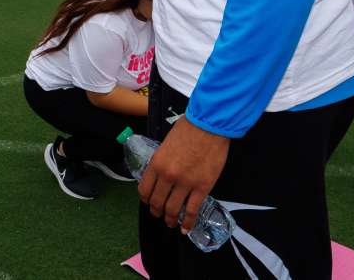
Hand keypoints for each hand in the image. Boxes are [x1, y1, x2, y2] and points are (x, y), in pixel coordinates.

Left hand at [138, 117, 228, 233]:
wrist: (208, 125)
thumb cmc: (188, 129)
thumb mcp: (166, 144)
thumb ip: (161, 161)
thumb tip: (160, 173)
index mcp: (156, 164)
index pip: (144, 190)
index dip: (146, 200)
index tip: (149, 202)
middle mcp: (168, 176)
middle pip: (157, 203)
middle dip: (157, 212)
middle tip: (160, 214)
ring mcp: (185, 184)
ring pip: (173, 210)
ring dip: (171, 219)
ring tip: (172, 222)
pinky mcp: (202, 187)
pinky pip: (192, 210)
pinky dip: (188, 222)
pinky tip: (186, 228)